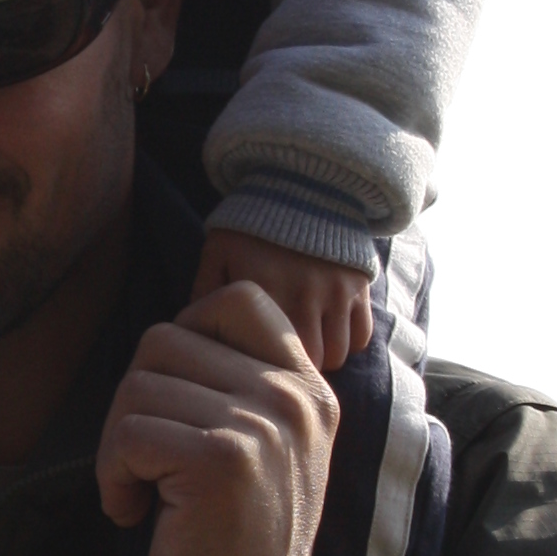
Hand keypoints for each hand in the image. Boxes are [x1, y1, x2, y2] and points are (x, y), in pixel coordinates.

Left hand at [96, 285, 338, 555]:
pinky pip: (128, 432)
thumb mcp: (267, 451)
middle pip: (164, 340)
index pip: (236, 297)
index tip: (173, 403)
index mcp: (308, 388)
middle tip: (144, 462)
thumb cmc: (240, 546)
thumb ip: (240, 386)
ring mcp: (261, 425)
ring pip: (137, 385)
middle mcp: (293, 397)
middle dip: (134, 402)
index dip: (183, 333)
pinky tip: (137, 514)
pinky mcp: (220, 460)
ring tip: (144, 493)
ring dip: (118, 445)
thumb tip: (171, 332)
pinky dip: (113, 477)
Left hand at [192, 228, 373, 369]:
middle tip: (280, 366)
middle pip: (307, 362)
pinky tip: (329, 334)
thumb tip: (194, 337)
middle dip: (294, 370)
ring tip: (304, 350)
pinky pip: (362, 336)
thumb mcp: (218, 252)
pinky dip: (348, 343)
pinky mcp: (361, 287)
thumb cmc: (252, 225)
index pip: (265, 355)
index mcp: (264, 289)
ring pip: (338, 354)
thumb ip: (204, 294)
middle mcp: (304, 294)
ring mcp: (337, 292)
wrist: (302, 185)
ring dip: (322, 358)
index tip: (253, 368)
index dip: (260, 368)